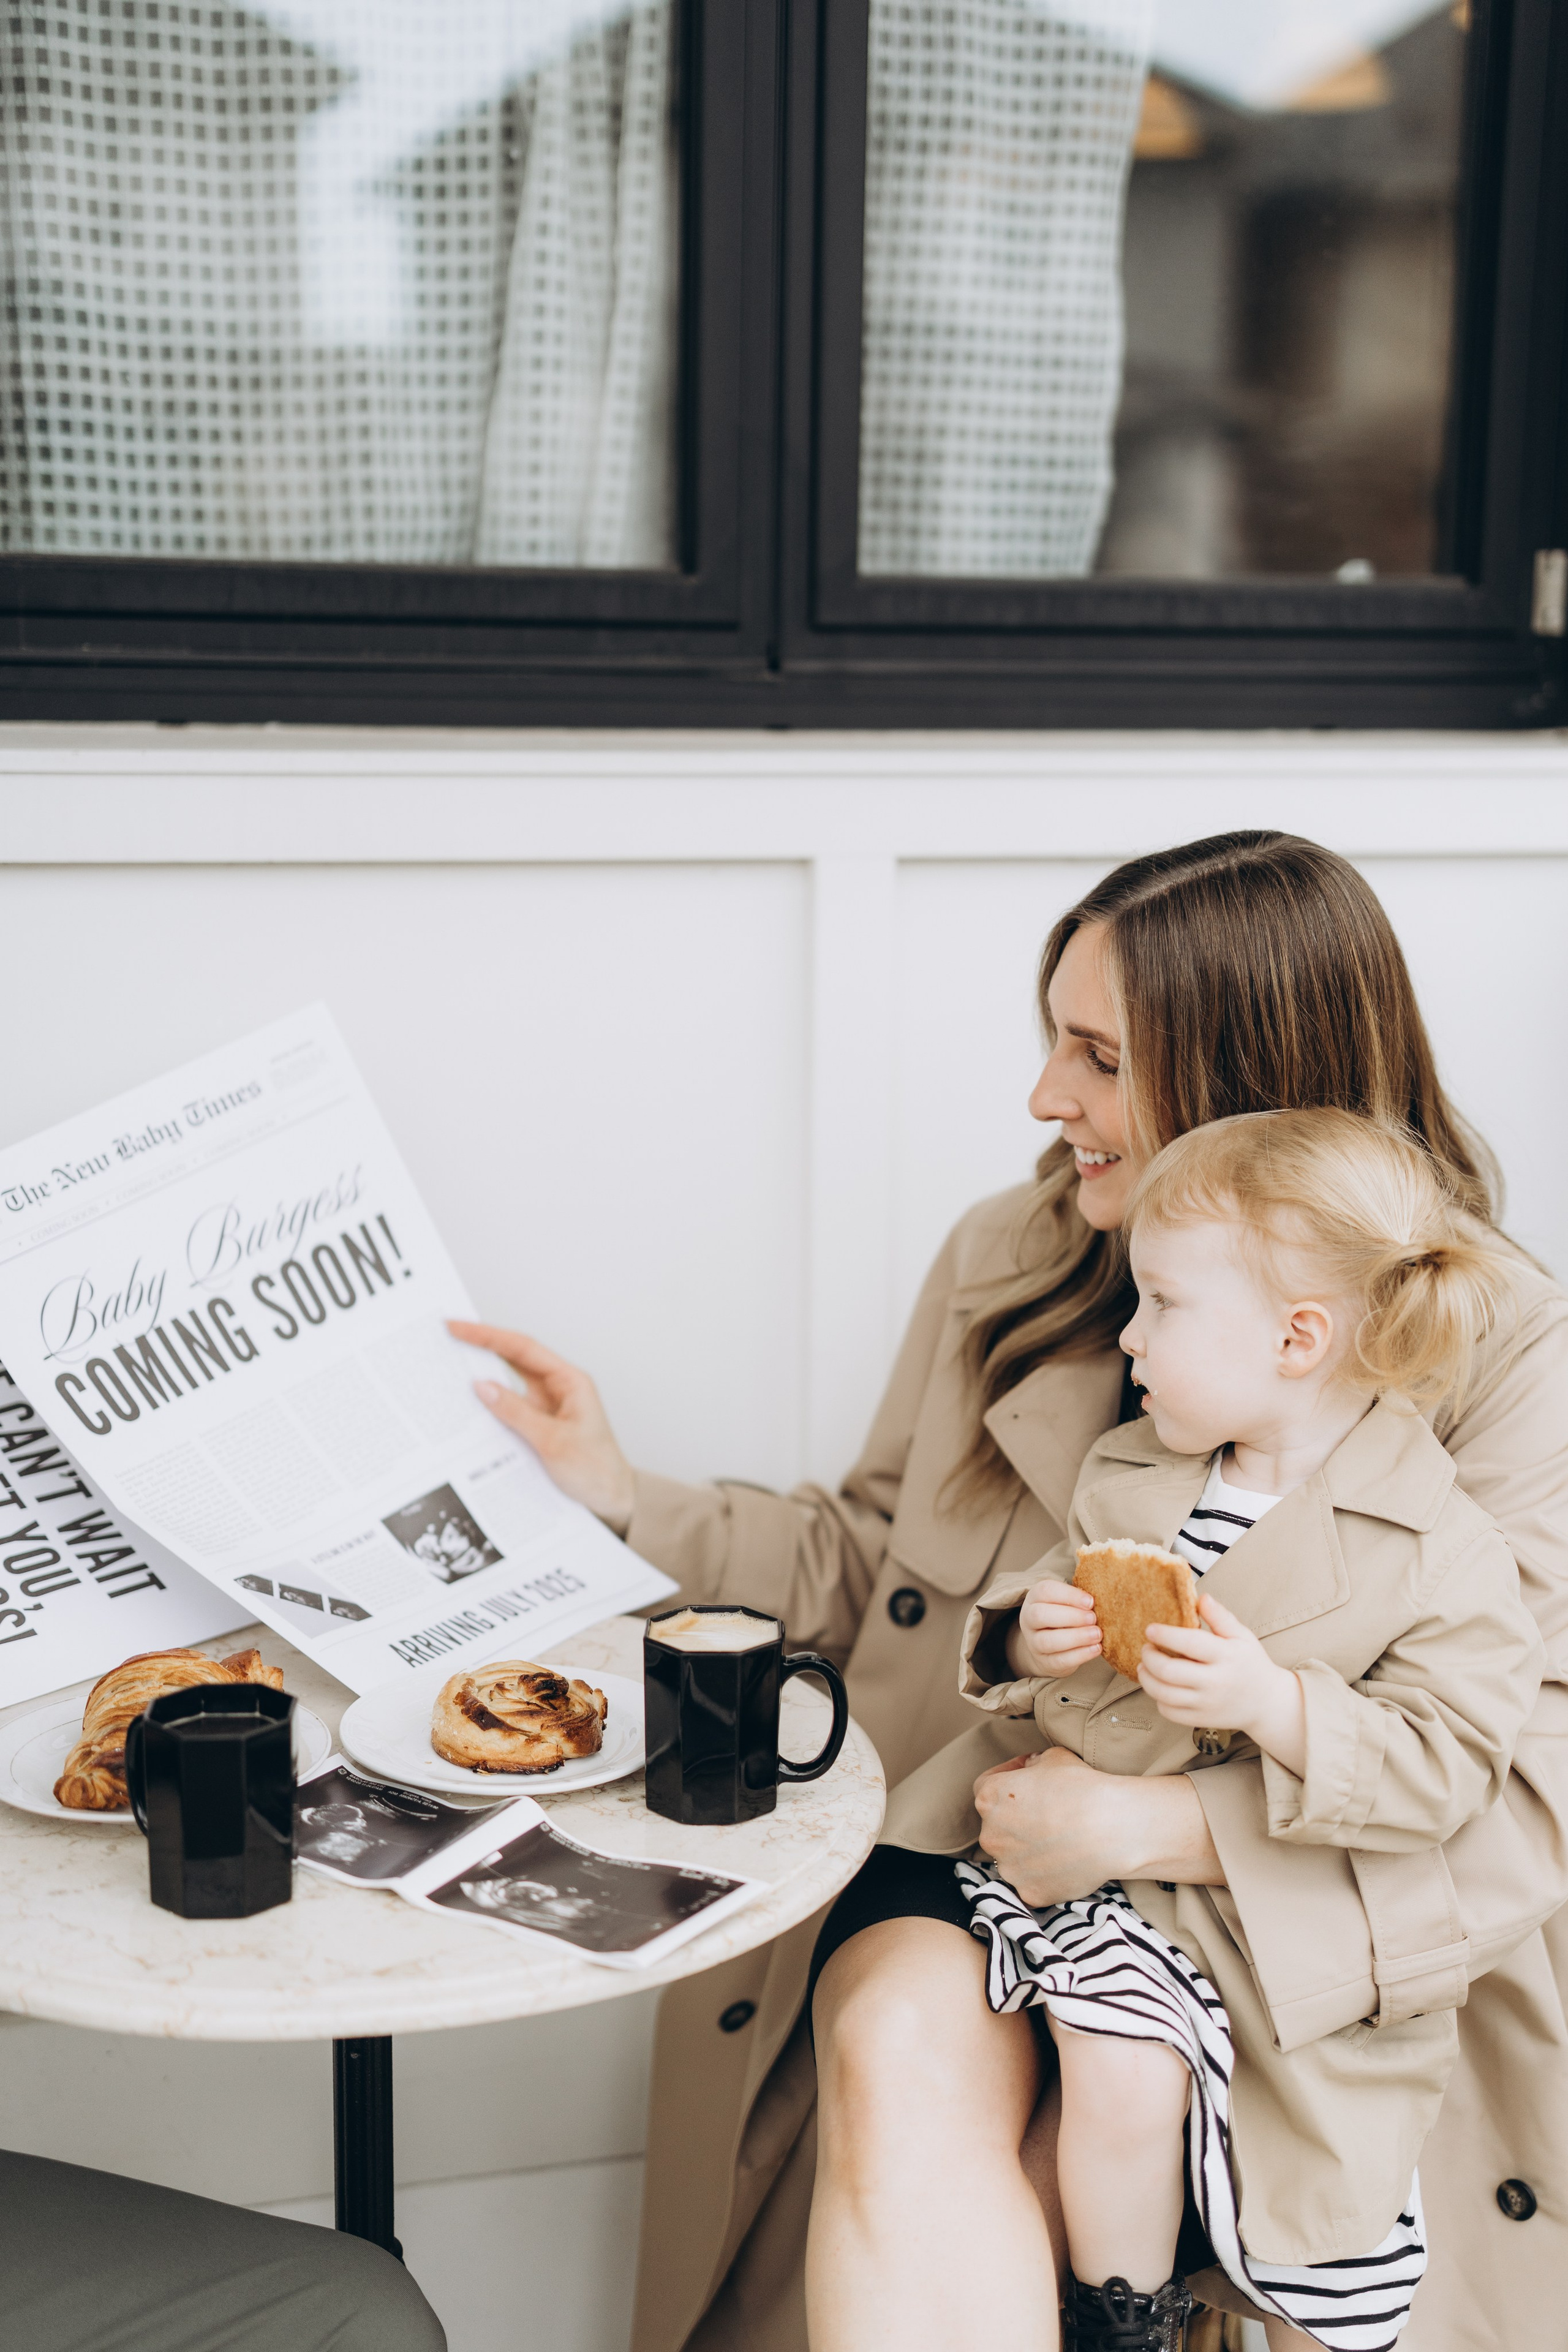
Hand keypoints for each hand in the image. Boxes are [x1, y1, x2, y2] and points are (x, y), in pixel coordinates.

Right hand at [448, 1321, 636, 1533]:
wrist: (611, 1501)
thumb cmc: (595, 1470)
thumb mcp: (553, 1442)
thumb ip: (516, 1413)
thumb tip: (481, 1386)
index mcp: (570, 1381)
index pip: (523, 1349)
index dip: (488, 1335)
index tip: (457, 1327)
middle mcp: (557, 1389)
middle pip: (513, 1359)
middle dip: (480, 1347)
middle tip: (445, 1338)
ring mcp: (546, 1407)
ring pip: (508, 1384)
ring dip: (481, 1377)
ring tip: (447, 1369)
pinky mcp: (537, 1426)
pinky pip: (508, 1409)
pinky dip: (488, 1407)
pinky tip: (466, 1408)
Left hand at [972, 1746, 1222, 1903]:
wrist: (1111, 1828)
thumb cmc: (1083, 1787)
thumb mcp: (1053, 1758)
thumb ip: (1032, 1764)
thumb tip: (1029, 1769)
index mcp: (990, 1797)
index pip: (986, 1787)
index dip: (1008, 1781)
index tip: (1028, 1782)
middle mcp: (991, 1835)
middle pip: (998, 1827)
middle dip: (1017, 1820)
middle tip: (1048, 1816)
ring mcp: (1009, 1868)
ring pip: (1013, 1858)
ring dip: (1029, 1851)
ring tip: (1060, 1842)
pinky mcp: (1029, 1893)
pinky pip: (1032, 1882)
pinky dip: (1044, 1875)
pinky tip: (1066, 1863)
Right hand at [1008, 1579, 1101, 1677]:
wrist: (1048, 1647)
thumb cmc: (1064, 1617)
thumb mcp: (1065, 1602)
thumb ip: (1079, 1600)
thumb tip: (1104, 1599)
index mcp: (1035, 1597)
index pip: (1046, 1591)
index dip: (1069, 1595)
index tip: (1091, 1601)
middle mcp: (1029, 1619)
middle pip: (1041, 1615)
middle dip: (1071, 1616)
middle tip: (1093, 1618)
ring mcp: (1033, 1643)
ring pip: (1048, 1640)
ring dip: (1076, 1637)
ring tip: (1097, 1634)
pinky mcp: (1044, 1662)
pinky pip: (1060, 1660)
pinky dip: (1080, 1655)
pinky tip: (1096, 1648)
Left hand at [1138, 1594, 1305, 1774]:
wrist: (1267, 1703)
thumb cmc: (1251, 1664)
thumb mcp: (1242, 1636)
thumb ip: (1221, 1617)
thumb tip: (1201, 1597)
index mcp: (1226, 1656)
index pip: (1189, 1643)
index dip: (1165, 1634)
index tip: (1150, 1629)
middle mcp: (1215, 1682)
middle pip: (1169, 1671)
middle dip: (1149, 1657)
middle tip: (1146, 1648)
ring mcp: (1207, 1704)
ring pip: (1164, 1694)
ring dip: (1147, 1679)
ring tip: (1144, 1667)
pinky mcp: (1201, 1719)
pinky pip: (1169, 1712)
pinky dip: (1157, 1699)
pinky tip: (1160, 1687)